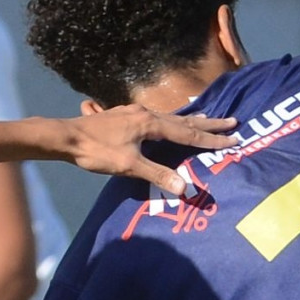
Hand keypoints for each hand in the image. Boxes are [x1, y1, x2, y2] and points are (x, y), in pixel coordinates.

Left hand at [64, 107, 235, 195]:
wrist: (66, 136)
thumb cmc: (96, 152)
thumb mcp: (128, 166)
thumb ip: (157, 174)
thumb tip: (184, 187)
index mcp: (150, 124)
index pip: (187, 134)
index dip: (210, 139)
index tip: (232, 138)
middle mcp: (146, 114)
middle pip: (183, 121)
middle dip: (208, 125)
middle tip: (232, 122)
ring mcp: (134, 112)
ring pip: (170, 117)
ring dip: (191, 121)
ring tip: (208, 119)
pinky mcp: (125, 116)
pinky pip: (157, 117)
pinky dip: (172, 120)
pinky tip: (169, 121)